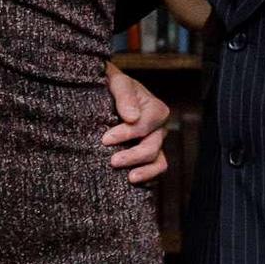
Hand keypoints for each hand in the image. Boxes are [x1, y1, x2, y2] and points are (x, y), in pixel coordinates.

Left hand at [104, 63, 169, 184]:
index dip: (127, 134)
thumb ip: (125, 95)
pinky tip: (130, 181)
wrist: (107, 93)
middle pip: (152, 146)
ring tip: (129, 177)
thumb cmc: (113, 86)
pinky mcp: (147, 156)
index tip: (106, 139)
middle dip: (133, 155)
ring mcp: (154, 143)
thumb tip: (132, 117)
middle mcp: (158, 128)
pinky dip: (147, 176)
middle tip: (112, 161)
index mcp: (155, 109)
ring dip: (144, 171)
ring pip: (158, 161)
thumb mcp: (117, 82)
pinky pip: (154, 170)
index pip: (145, 125)